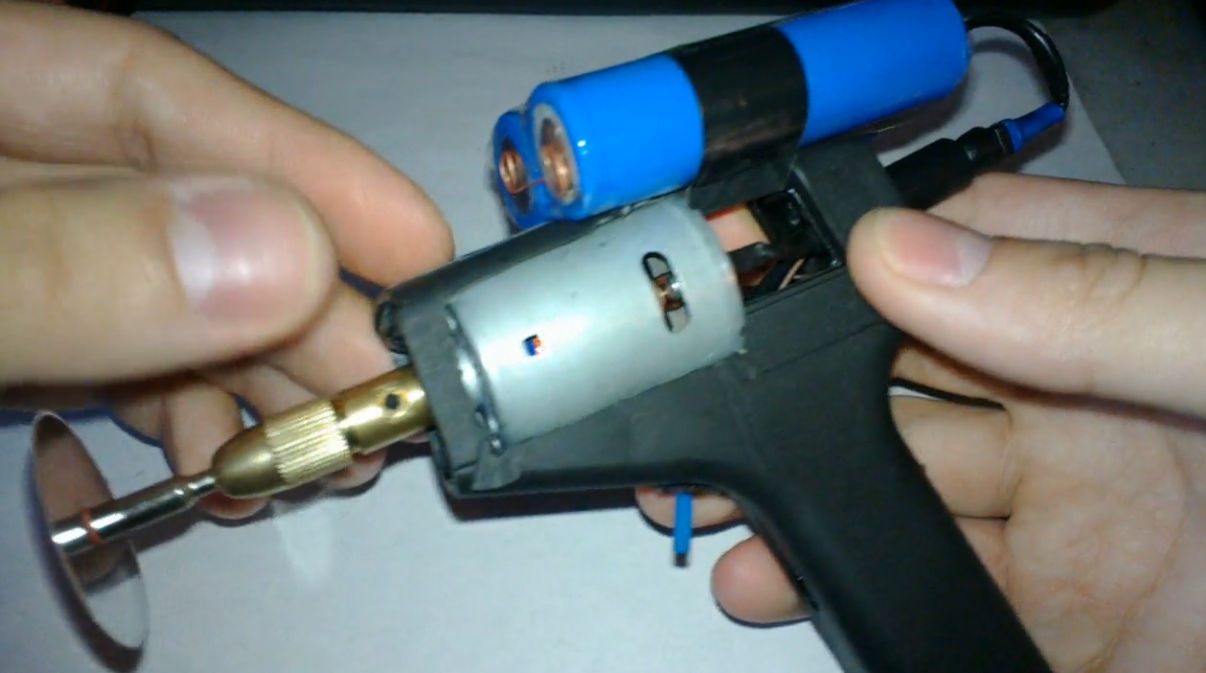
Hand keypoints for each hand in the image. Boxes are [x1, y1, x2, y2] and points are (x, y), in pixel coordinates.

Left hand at [0, 2, 451, 516]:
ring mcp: (2, 256)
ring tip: (319, 450)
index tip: (415, 246)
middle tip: (387, 386)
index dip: (302, 167)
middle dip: (297, 309)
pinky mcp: (2, 335)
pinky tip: (219, 456)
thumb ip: (61, 262)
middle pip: (179, 208)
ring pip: (158, 299)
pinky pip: (110, 361)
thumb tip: (276, 256)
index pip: (153, 92)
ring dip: (254, 382)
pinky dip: (180, 413)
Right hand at [638, 173, 1205, 671]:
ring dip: (800, 501)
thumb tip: (914, 254)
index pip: (953, 244)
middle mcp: (1080, 392)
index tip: (735, 273)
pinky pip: (933, 593)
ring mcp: (1069, 509)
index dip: (838, 255)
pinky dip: (851, 590)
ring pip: (896, 489)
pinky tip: (785, 584)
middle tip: (694, 409)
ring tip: (723, 523)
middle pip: (896, 375)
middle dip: (787, 393)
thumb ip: (1106, 301)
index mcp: (1126, 291)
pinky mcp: (1067, 617)